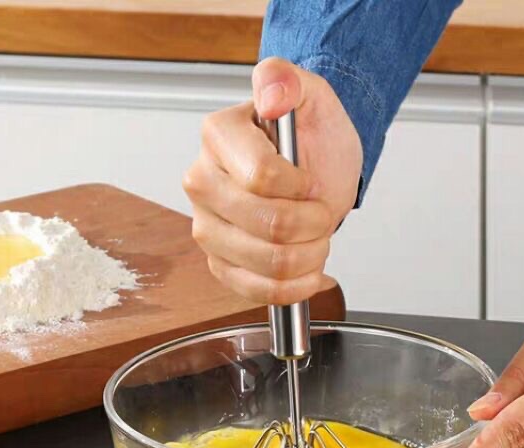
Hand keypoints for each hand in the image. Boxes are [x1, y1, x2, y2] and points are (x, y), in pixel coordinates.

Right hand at [183, 57, 362, 303]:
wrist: (313, 171)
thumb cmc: (311, 138)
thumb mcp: (313, 97)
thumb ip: (288, 81)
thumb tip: (272, 94)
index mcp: (218, 138)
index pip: (264, 179)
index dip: (304, 187)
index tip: (310, 178)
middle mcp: (203, 184)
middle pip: (271, 226)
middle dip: (315, 224)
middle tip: (320, 211)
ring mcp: (208, 228)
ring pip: (271, 263)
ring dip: (311, 254)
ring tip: (315, 236)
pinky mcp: (221, 264)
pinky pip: (259, 291)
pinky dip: (296, 286)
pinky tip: (308, 269)